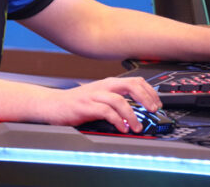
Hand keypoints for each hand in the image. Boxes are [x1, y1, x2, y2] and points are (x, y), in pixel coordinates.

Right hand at [40, 77, 161, 133]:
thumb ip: (115, 100)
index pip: (135, 81)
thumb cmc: (76, 103)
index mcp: (108, 84)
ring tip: (137, 127)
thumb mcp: (99, 97)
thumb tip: (137, 110)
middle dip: (146, 97)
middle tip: (153, 110)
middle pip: (130, 85)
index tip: (157, 103)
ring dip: (132, 114)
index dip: (150, 91)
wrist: (52, 104)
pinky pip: (106, 112)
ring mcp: (94, 95)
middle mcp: (103, 87)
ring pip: (119, 100)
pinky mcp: (85, 106)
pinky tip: (122, 128)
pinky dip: (117, 121)